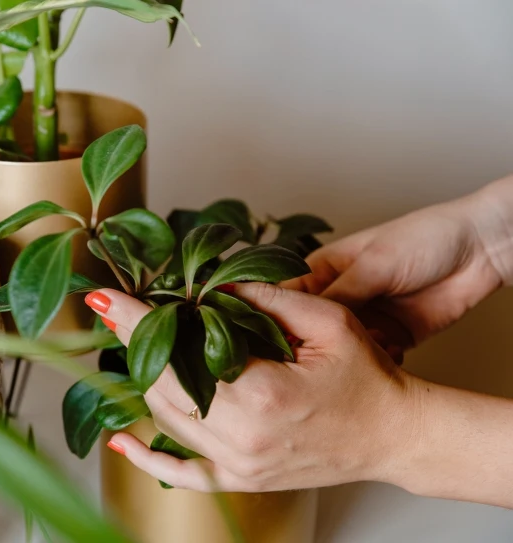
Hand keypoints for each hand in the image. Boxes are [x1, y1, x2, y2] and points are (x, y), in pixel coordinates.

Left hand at [86, 284, 421, 492]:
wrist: (394, 435)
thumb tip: (212, 283)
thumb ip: (266, 297)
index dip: (137, 322)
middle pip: (164, 387)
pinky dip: (149, 459)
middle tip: (115, 312)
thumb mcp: (326, 322)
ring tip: (131, 346)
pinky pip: (185, 475)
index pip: (180, 353)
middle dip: (135, 344)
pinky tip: (123, 440)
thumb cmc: (368, 379)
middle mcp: (244, 437)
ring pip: (168, 421)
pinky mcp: (242, 479)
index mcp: (263, 394)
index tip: (106, 298)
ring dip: (144, 382)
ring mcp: (240, 465)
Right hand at [285, 188, 507, 347]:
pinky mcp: (390, 337)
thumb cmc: (424, 238)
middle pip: (308, 330)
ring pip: (338, 349)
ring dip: (344, 358)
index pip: (285, 298)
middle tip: (310, 360)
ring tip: (352, 361)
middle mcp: (339, 297)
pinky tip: (386, 356)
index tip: (267, 339)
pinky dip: (375, 364)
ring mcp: (364, 319)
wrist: (480, 250)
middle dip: (309, 346)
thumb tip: (300, 321)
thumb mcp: (374, 264)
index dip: (273, 318)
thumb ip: (339, 295)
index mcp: (323, 271)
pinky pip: (371, 359)